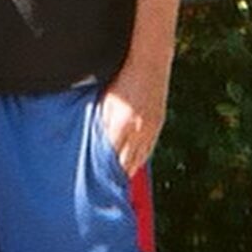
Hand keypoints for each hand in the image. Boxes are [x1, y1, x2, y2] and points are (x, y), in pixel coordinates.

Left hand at [100, 60, 169, 178]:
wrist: (151, 62)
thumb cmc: (123, 76)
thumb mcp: (106, 99)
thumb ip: (101, 123)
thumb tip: (94, 142)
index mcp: (119, 125)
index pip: (109, 158)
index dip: (103, 173)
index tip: (95, 184)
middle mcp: (136, 131)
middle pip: (124, 164)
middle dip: (114, 177)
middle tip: (104, 188)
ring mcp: (149, 129)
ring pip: (137, 160)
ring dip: (127, 170)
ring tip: (117, 181)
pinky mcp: (157, 125)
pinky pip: (147, 150)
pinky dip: (139, 159)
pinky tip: (133, 164)